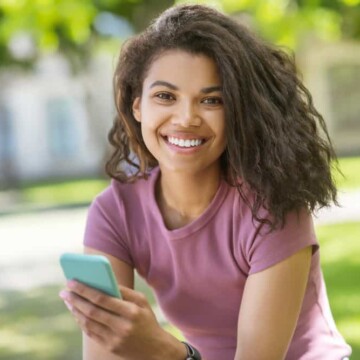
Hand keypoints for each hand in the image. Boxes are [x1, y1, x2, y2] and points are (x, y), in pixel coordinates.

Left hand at [59, 281, 182, 358]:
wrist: (155, 348)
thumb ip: (124, 291)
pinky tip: (76, 312)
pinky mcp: (109, 347)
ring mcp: (114, 339)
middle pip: (92, 311)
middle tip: (64, 291)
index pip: (102, 299)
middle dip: (75, 299)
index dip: (85, 290)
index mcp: (130, 311)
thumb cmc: (147, 319)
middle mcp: (121, 326)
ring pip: (88, 323)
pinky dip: (81, 321)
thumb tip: (105, 281)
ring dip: (75, 310)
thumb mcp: (141, 301)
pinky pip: (90, 333)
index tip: (72, 282)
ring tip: (68, 300)